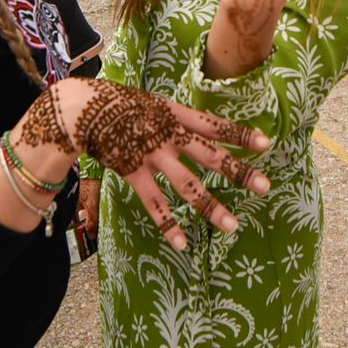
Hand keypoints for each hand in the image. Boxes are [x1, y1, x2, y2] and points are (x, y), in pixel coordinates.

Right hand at [15, 77, 271, 250]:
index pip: (215, 125)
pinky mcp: (133, 173)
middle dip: (239, 172)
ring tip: (233, 226)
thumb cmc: (118, 105)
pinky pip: (155, 204)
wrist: (80, 108)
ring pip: (188, 186)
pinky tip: (183, 243)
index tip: (267, 144)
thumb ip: (175, 119)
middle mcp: (169, 134)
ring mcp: (152, 155)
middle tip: (265, 186)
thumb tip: (198, 128)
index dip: (241, 134)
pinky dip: (169, 225)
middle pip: (211, 155)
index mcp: (175, 114)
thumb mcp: (153, 104)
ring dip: (211, 207)